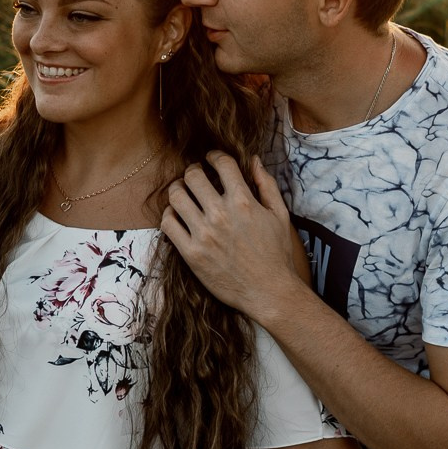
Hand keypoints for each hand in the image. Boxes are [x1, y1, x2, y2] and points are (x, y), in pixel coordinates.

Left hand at [160, 153, 306, 316]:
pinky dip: (169, 215)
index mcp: (244, 202)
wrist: (269, 292)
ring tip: (183, 192)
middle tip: (195, 175)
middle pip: (193, 176)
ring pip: (176, 196)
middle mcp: (221, 215)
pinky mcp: (191, 254)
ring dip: (178, 189)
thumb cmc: (277, 254)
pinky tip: (178, 216)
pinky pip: (168, 223)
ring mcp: (203, 234)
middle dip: (193, 170)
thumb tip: (254, 160)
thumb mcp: (279, 215)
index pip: (221, 163)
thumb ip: (266, 185)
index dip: (214, 156)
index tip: (211, 159)